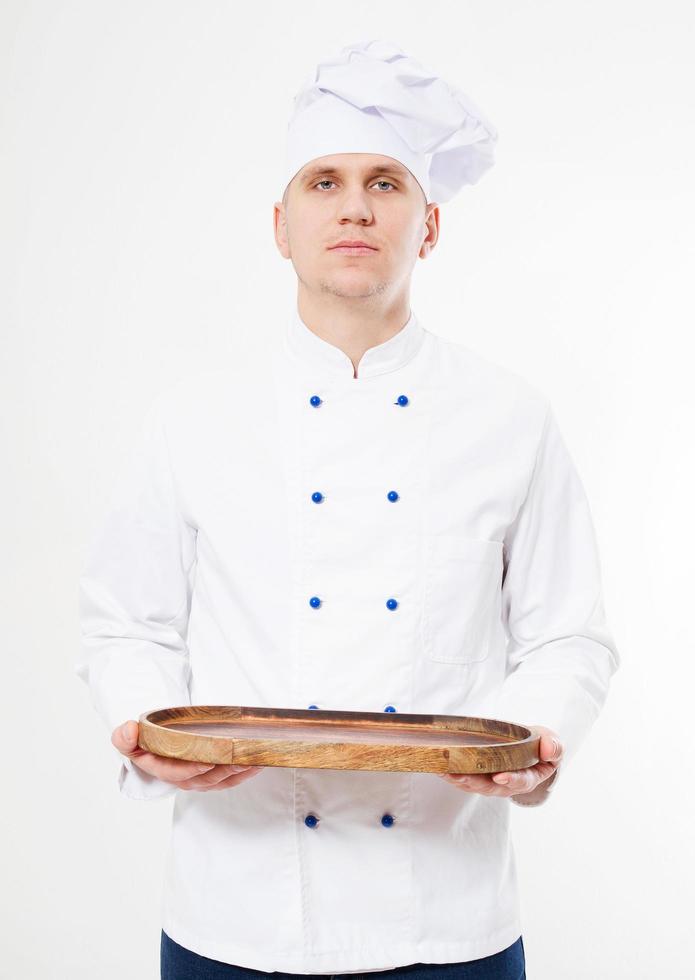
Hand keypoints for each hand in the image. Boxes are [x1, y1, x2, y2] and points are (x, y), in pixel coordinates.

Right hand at [112, 720, 263, 791]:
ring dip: (240, 771)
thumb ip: (124, 738)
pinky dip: (246, 771)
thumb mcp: (130, 738)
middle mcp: (184, 779)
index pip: (178, 774)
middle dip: (226, 769)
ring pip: (223, 779)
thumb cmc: (146, 739)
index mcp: (163, 770)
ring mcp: (201, 779)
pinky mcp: (214, 776)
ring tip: (256, 759)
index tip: (206, 761)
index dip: (192, 769)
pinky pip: (231, 778)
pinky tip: (259, 761)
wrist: (156, 742)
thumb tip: (129, 730)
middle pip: (207, 778)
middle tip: (242, 758)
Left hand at [435, 725, 562, 798]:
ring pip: (473, 785)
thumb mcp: (552, 743)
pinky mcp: (478, 776)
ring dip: (457, 778)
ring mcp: (491, 782)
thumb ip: (554, 747)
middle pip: (489, 787)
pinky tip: (439, 767)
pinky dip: (452, 774)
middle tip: (458, 775)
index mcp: (528, 777)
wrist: (528, 748)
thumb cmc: (540, 745)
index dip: (510, 780)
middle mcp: (507, 784)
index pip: (520, 781)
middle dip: (473, 782)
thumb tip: (548, 749)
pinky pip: (464, 778)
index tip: (500, 776)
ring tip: (443, 770)